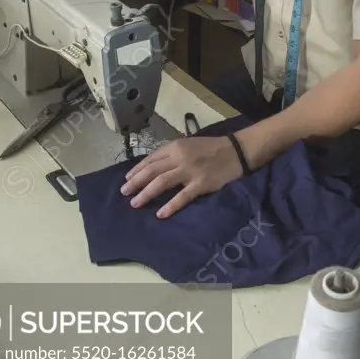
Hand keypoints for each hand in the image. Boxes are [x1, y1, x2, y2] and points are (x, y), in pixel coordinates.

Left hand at [120, 135, 243, 218]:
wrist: (235, 151)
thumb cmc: (210, 148)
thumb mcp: (188, 144)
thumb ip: (171, 154)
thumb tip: (152, 167)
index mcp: (175, 146)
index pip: (151, 159)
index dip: (137, 170)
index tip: (127, 179)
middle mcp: (180, 157)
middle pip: (152, 171)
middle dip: (135, 182)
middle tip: (124, 193)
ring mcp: (190, 171)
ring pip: (162, 182)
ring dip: (146, 193)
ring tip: (135, 204)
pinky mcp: (201, 184)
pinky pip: (183, 196)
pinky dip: (171, 205)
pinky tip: (161, 214)